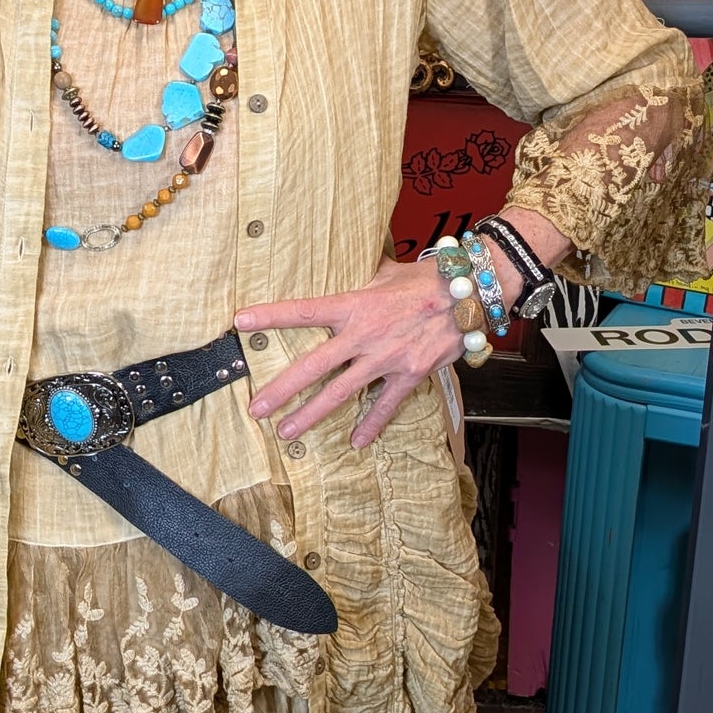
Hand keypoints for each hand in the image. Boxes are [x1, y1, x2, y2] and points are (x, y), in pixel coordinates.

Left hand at [237, 260, 463, 453]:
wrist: (471, 292)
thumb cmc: (429, 278)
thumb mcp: (387, 272)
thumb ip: (363, 279)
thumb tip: (348, 270)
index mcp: (355, 306)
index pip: (304, 311)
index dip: (271, 315)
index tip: (240, 321)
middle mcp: (365, 335)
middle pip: (313, 366)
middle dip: (281, 389)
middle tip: (256, 408)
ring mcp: (386, 358)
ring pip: (341, 392)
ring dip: (312, 414)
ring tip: (287, 432)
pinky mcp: (409, 374)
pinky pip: (386, 405)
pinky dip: (372, 424)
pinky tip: (356, 441)